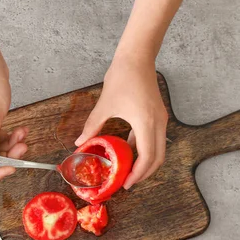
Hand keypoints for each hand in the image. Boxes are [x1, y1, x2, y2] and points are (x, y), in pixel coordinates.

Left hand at [75, 56, 167, 188]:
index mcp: (146, 123)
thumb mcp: (105, 104)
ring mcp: (160, 119)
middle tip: (129, 182)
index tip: (126, 183)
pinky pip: (154, 138)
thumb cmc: (123, 76)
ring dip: (146, 162)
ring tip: (129, 170)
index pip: (147, 157)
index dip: (138, 174)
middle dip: (144, 173)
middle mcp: (158, 123)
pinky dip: (145, 148)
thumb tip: (80, 143)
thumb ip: (93, 126)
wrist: (137, 56)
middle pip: (158, 158)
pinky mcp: (158, 115)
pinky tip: (129, 151)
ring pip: (158, 149)